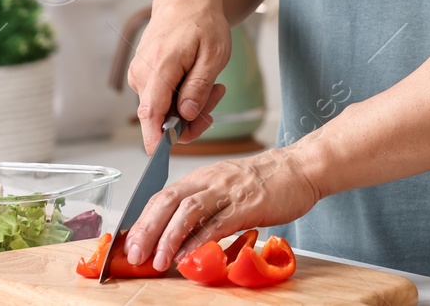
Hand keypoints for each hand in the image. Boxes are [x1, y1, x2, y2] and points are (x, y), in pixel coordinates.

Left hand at [123, 146, 323, 271]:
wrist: (301, 168)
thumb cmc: (265, 181)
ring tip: (157, 261)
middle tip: (134, 256)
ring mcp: (229, 191)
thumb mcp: (227, 187)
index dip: (141, 222)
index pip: (161, 197)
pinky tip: (187, 255)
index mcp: (202, 177)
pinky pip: (217, 223)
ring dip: (168, 238)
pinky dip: (198, 240)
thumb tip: (177, 236)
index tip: (128, 245)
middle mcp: (210, 180)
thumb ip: (203, 207)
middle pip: (167, 201)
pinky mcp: (248, 205)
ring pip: (188, 211)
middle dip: (146, 230)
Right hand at [127, 0, 230, 149]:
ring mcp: (139, 77)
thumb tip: (185, 117)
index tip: (163, 156)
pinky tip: (196, 79)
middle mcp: (142, 76)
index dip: (156, 140)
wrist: (186, 0)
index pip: (151, 115)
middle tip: (217, 95)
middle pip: (162, 117)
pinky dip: (181, 95)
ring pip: (163, 109)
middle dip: (192, 116)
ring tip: (211, 82)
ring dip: (189, 104)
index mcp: (158, 69)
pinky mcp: (143, 77)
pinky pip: (161, 98)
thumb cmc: (202, 23)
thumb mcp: (214, 54)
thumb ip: (198, 87)